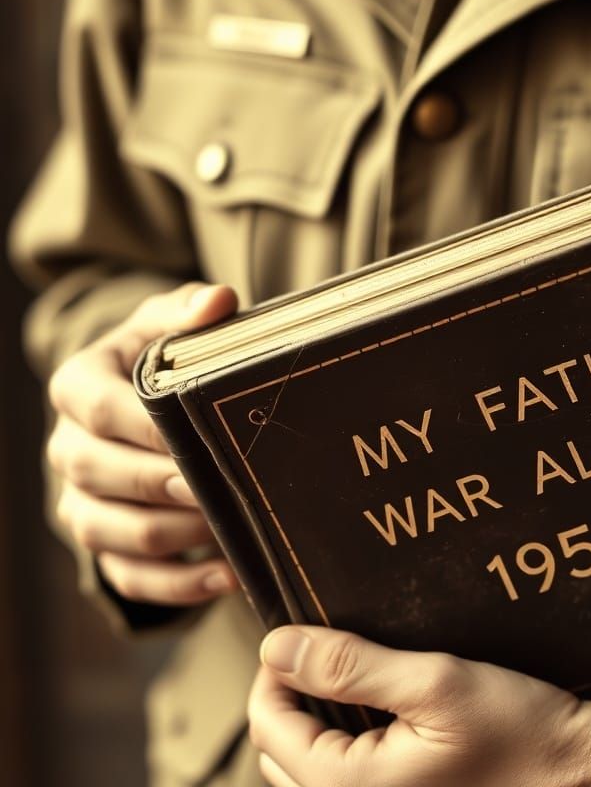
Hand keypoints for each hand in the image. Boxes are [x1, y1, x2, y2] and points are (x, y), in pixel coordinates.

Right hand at [47, 281, 239, 605]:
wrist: (142, 405)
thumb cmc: (161, 359)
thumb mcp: (168, 325)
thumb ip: (188, 310)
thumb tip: (218, 300)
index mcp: (77, 387)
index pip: (101, 409)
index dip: (149, 427)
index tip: (202, 435)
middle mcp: (67, 448)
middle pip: (100, 474)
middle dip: (161, 484)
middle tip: (217, 488)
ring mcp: (80, 501)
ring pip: (111, 531)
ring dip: (173, 536)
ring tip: (228, 529)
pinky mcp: (103, 544)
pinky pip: (130, 577)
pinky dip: (179, 584)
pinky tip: (228, 575)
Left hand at [248, 626, 590, 786]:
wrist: (575, 771)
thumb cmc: (517, 731)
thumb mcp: (434, 682)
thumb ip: (351, 666)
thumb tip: (278, 646)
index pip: (269, 725)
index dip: (275, 669)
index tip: (301, 632)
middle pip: (281, 748)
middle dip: (293, 694)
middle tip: (329, 650)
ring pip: (308, 764)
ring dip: (317, 716)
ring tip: (354, 676)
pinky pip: (343, 774)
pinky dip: (345, 736)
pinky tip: (380, 708)